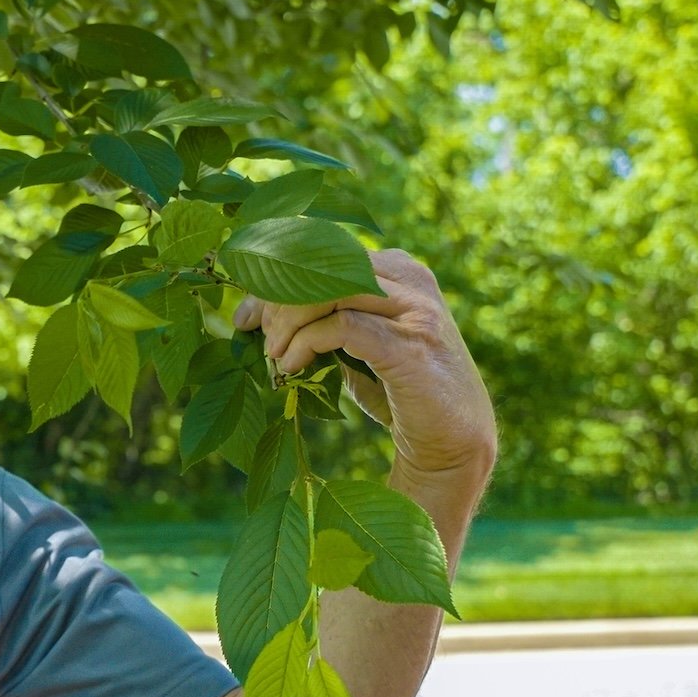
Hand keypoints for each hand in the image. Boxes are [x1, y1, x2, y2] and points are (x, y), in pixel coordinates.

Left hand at [233, 249, 497, 483]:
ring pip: (330, 290)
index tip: (245, 316)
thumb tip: (262, 313)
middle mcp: (410, 281)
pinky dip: (307, 344)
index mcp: (398, 270)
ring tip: (274, 356)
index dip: (275, 279)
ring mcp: (416, 311)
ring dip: (289, 322)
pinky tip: (291, 366)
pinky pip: (343, 327)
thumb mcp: (359, 345)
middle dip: (276, 299)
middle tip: (254, 336)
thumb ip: (327, 320)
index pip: (324, 254)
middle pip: (323, 266)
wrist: (452, 442)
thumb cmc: (399, 392)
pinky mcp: (411, 347)